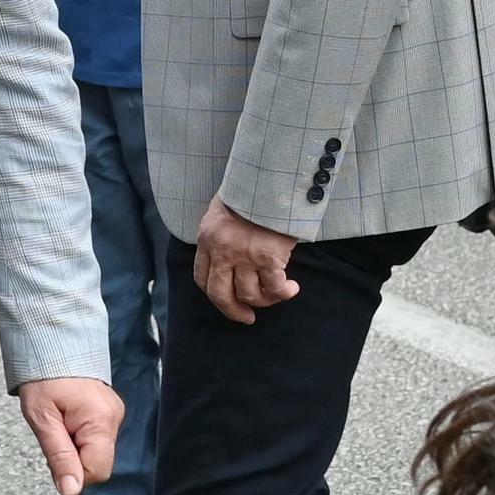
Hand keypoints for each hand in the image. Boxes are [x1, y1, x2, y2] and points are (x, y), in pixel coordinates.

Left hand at [17, 374, 124, 494]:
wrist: (53, 344)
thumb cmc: (44, 377)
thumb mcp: (42, 419)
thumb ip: (58, 456)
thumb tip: (71, 490)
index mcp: (100, 420)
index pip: (97, 471)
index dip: (74, 472)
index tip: (54, 455)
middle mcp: (114, 418)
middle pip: (98, 463)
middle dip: (73, 460)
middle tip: (54, 435)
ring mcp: (114, 414)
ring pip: (96, 452)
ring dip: (75, 448)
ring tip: (59, 424)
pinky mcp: (110, 412)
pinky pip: (96, 438)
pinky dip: (79, 437)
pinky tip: (67, 420)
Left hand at [194, 202, 303, 323]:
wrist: (272, 177)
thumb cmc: (252, 190)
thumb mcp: (224, 211)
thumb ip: (222, 235)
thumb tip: (231, 258)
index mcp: (208, 239)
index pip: (202, 278)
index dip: (214, 295)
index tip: (227, 301)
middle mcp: (222, 251)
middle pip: (220, 295)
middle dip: (233, 311)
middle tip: (247, 317)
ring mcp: (244, 256)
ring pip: (250, 294)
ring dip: (266, 300)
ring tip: (279, 293)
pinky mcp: (268, 258)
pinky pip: (274, 288)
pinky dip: (284, 293)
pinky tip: (292, 288)